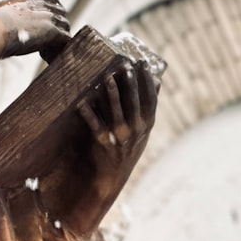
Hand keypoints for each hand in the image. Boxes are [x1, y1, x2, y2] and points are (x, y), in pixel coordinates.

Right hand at [0, 0, 69, 57]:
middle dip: (56, 29)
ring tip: (44, 54)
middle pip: (61, 15)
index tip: (41, 28)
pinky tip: (46, 59)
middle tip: (43, 44)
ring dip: (57, 41)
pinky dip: (59, 50)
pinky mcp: (54, 32)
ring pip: (65, 29)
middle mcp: (43, 5)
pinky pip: (66, 42)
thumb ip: (5, 16)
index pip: (52, 1)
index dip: (50, 15)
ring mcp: (51, 17)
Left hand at [78, 60, 158, 177]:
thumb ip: (149, 104)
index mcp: (147, 125)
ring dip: (113, 96)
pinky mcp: (105, 146)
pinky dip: (90, 116)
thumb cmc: (129, 146)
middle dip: (132, 84)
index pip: (151, 100)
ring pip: (118, 114)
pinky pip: (97, 129)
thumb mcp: (144, 127)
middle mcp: (137, 132)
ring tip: (108, 78)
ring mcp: (122, 139)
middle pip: (135, 104)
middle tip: (127, 65)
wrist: (113, 177)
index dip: (148, 81)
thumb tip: (158, 79)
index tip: (144, 63)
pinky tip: (82, 104)